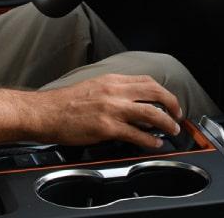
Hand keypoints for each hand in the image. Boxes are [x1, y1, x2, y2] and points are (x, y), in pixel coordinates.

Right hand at [29, 74, 182, 147]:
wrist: (45, 112)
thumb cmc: (65, 103)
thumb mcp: (93, 88)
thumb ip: (114, 92)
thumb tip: (133, 104)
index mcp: (112, 80)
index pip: (147, 82)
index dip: (163, 93)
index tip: (169, 102)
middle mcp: (115, 92)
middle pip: (155, 93)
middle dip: (172, 105)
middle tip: (177, 116)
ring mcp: (112, 109)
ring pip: (151, 113)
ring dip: (166, 123)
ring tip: (172, 131)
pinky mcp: (106, 127)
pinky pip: (136, 134)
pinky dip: (150, 140)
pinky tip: (154, 143)